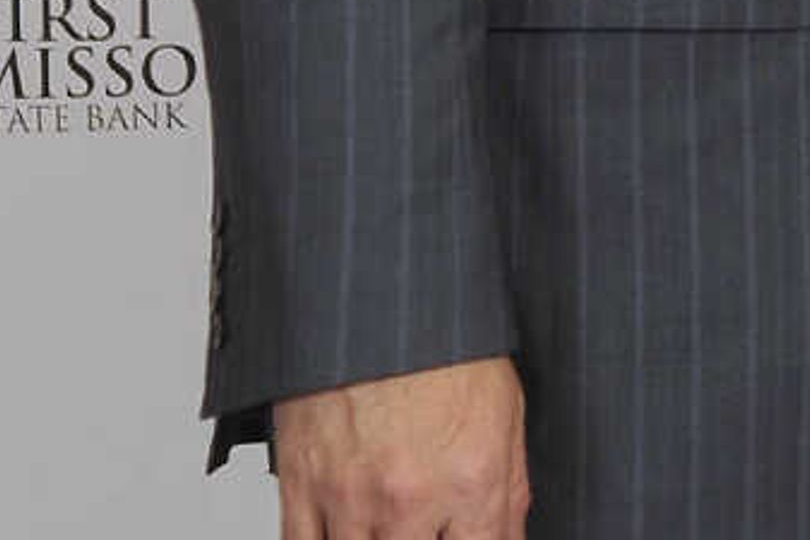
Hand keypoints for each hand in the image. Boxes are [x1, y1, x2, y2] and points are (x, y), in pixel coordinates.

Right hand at [271, 357, 530, 539]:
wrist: (381, 293)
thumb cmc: (445, 342)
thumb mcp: (504, 409)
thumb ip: (508, 490)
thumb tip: (508, 536)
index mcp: (471, 479)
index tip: (466, 537)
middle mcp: (410, 498)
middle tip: (424, 525)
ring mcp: (350, 496)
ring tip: (388, 525)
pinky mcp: (301, 483)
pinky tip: (343, 531)